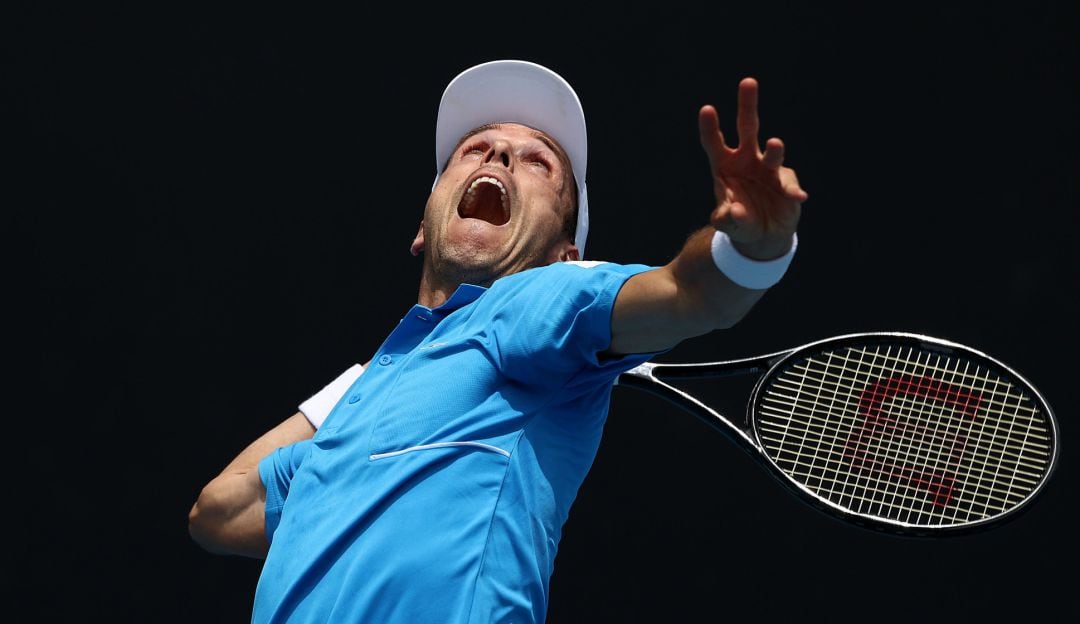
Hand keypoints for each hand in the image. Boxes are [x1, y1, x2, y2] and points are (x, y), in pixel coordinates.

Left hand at [698, 77, 807, 259]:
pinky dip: (792, 191)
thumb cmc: (739, 219)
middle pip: (747, 128)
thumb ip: (726, 218)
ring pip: (772, 154)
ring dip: (773, 150)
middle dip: (747, 105)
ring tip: (774, 144)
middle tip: (748, 81)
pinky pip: (789, 185)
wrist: (763, 234)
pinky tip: (796, 197)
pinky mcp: (787, 184)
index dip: (710, 127)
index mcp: (724, 165)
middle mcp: (747, 160)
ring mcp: (768, 169)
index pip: (714, 143)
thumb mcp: (728, 222)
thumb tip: (732, 211)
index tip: (707, 108)